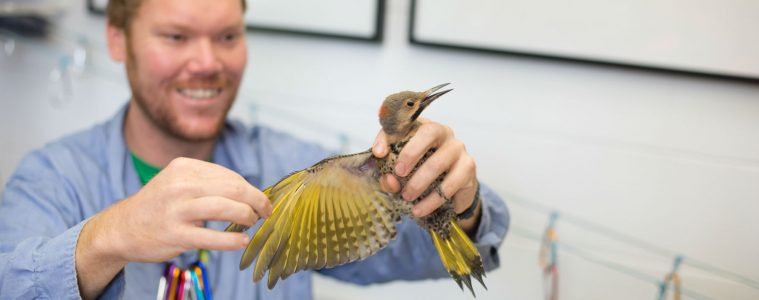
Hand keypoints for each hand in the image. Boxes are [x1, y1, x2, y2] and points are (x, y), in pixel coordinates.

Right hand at [75, 157, 270, 298]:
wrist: (122, 228)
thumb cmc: (159, 204)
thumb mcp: (178, 181)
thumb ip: (209, 182)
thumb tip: (249, 191)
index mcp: (184, 167)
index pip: (229, 175)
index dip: (250, 189)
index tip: (260, 199)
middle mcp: (180, 185)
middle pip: (233, 188)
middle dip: (256, 200)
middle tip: (265, 211)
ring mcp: (177, 210)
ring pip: (226, 208)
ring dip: (247, 216)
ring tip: (252, 223)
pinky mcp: (175, 235)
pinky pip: (213, 237)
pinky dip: (233, 240)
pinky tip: (241, 241)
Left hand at [372, 118, 480, 230]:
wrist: (452, 193)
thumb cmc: (421, 174)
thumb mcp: (401, 172)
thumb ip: (391, 174)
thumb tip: (389, 180)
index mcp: (424, 127)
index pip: (406, 123)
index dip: (390, 136)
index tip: (378, 154)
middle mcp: (445, 133)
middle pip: (429, 132)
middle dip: (410, 153)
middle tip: (398, 173)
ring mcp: (459, 150)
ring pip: (439, 161)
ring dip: (420, 182)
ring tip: (407, 197)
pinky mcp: (468, 169)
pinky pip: (450, 184)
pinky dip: (432, 200)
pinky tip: (420, 209)